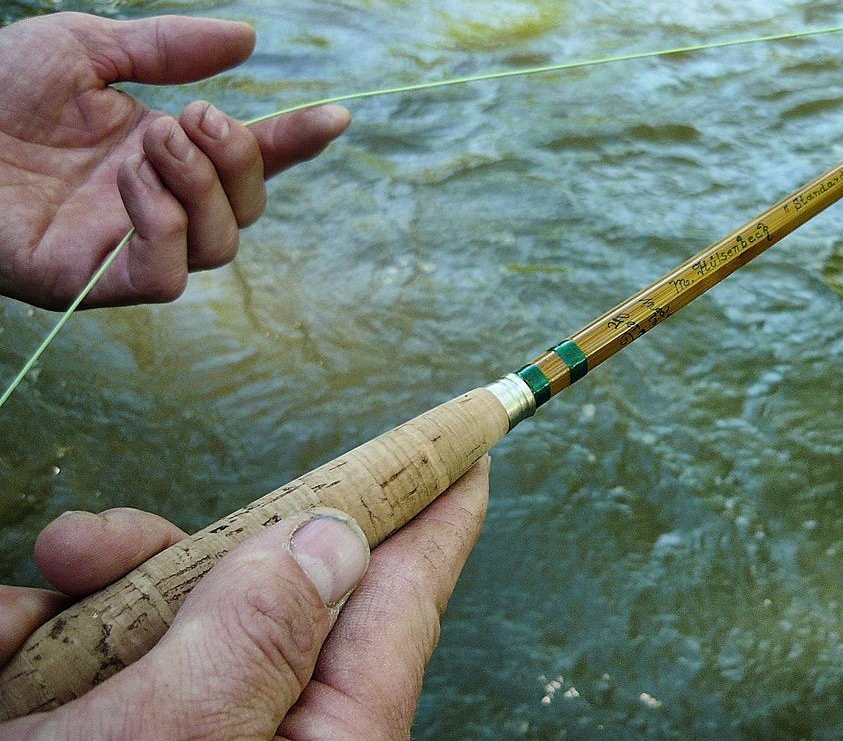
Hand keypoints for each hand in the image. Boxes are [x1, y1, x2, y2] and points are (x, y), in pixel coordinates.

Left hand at [0, 11, 350, 309]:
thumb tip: (249, 40)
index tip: (335, 115)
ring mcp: (123, 245)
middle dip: (238, 159)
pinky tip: (132, 184)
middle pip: (247, 210)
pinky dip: (166, 230)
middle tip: (188, 118)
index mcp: (160, 154)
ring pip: (217, 248)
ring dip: (201, 188)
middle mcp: (154, 205)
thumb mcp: (87, 45)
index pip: (248, 159)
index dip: (294, 143)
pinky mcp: (87, 282)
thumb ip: (168, 45)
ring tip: (151, 143)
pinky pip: (162, 279)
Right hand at [0, 457, 489, 740]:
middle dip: (168, 563)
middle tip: (85, 549)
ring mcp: (196, 734)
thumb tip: (334, 543)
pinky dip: (38, 654)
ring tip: (11, 651)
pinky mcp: (134, 733)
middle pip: (265, 595)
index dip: (436, 521)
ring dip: (75, 617)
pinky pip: (101, 662)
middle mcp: (268, 737)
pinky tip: (0, 662)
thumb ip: (256, 637)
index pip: (400, 607)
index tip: (471, 456)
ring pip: (166, 619)